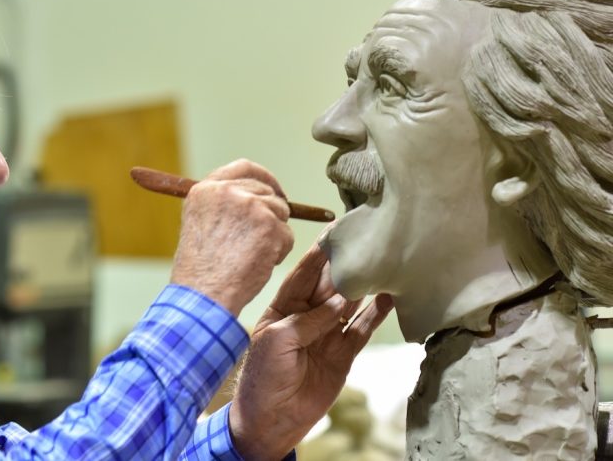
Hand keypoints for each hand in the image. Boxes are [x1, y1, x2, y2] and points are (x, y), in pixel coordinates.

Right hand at [170, 159, 293, 315]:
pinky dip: (279, 252)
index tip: (272, 190)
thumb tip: (251, 199)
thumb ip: (222, 205)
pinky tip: (258, 264)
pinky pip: (287, 235)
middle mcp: (228, 191)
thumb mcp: (199, 224)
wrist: (204, 293)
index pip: (244, 168)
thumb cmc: (200, 270)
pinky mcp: (269, 226)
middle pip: (267, 191)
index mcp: (207, 189)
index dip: (263, 178)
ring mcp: (251, 206)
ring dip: (274, 235)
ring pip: (280, 213)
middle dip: (271, 213)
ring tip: (252, 255)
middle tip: (262, 238)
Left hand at [228, 243, 392, 459]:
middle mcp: (306, 316)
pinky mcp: (342, 354)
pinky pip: (361, 329)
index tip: (335, 231)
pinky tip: (389, 297)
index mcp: (282, 308)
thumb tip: (340, 302)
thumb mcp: (277, 341)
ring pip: (349, 304)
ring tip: (383, 262)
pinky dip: (375, 314)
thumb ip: (309, 320)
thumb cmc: (263, 376)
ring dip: (364, 285)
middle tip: (366, 239)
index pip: (303, 274)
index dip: (319, 254)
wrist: (270, 420)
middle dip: (345, 263)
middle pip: (329, 284)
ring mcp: (326, 334)